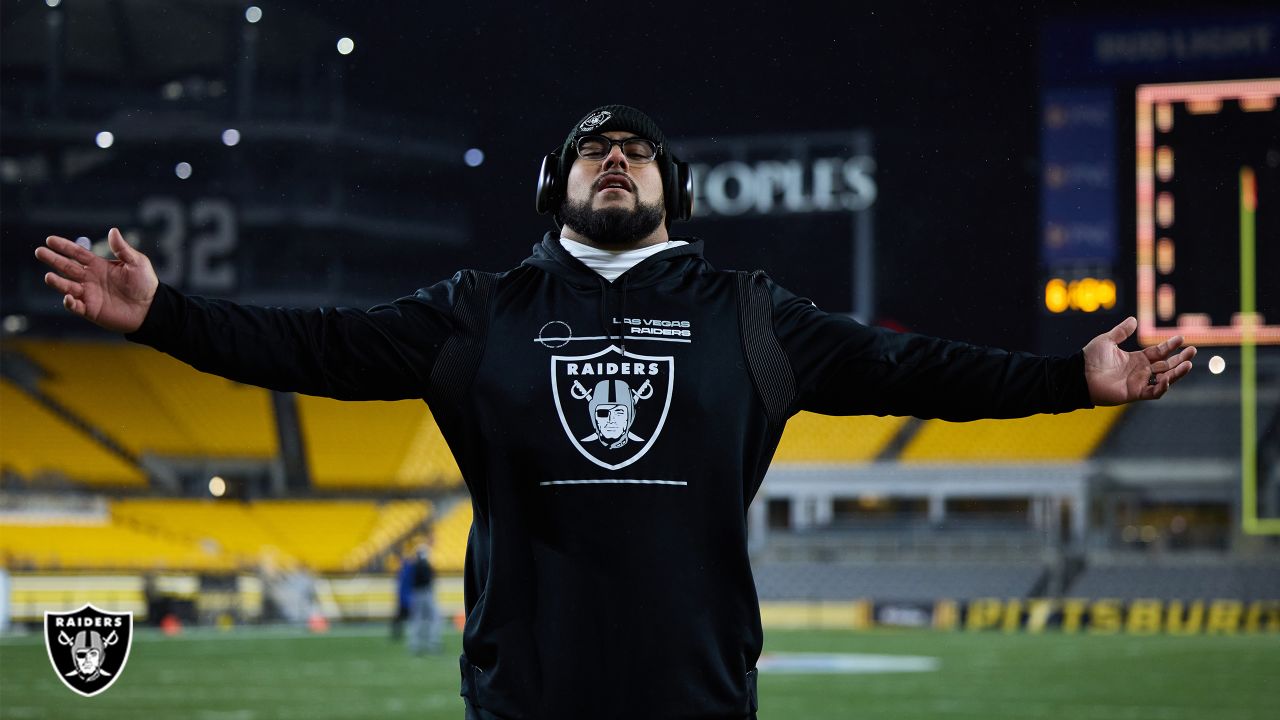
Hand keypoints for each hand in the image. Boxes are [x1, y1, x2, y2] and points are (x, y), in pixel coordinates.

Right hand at [34, 228, 157, 332]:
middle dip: (53, 259)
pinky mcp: (91, 310)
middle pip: (67, 267)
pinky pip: (76, 306)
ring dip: (57, 282)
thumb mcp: (137, 263)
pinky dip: (70, 303)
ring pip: (67, 286)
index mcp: (98, 265)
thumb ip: (122, 249)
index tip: (50, 240)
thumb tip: (113, 230)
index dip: (64, 246)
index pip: (77, 253)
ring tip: (48, 276)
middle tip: (39, 251)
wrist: (151, 308)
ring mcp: (89, 294)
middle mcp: (90, 278)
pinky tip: (68, 297)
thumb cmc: (145, 284)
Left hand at [1083, 316, 1195, 405]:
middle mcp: (1140, 371)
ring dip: (1177, 373)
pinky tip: (1169, 378)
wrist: (1078, 374)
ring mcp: (1138, 383)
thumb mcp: (1107, 340)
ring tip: (1188, 364)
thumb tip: (1134, 320)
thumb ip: (1121, 331)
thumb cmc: (1090, 358)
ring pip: (1164, 379)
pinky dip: (1162, 387)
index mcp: (1136, 359)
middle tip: (1192, 351)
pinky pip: (1153, 393)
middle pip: (1166, 365)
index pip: (1158, 352)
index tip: (1181, 338)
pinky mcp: (1134, 393)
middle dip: (1180, 359)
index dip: (1170, 345)